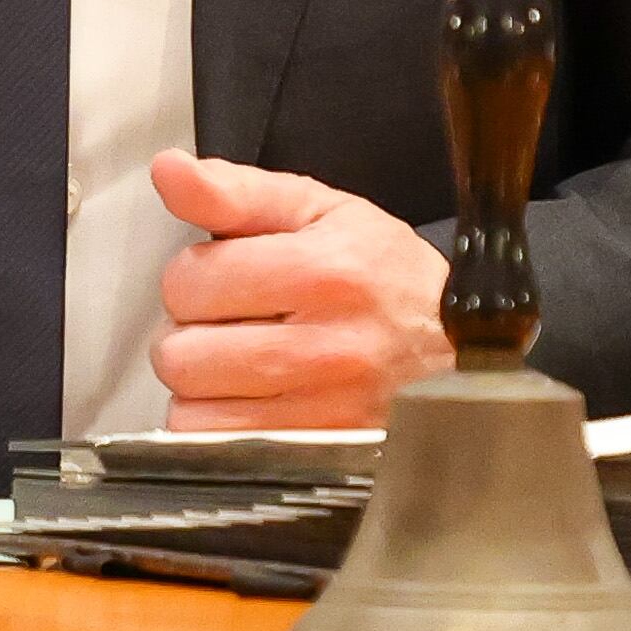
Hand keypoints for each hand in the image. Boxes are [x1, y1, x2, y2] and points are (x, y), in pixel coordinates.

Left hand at [147, 150, 451, 430]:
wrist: (462, 349)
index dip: (194, 278)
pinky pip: (222, 454)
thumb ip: (236, 191)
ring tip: (246, 365)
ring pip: (192, 413)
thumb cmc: (386, 276)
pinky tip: (257, 403)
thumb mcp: (320, 211)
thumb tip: (169, 170)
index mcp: (321, 272)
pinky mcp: (321, 459)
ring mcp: (324, 414)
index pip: (188, 283)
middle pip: (180, 355)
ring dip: (205, 391)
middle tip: (233, 326)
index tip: (228, 280)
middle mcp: (325, 348)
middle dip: (193, 336)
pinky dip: (224, 431)